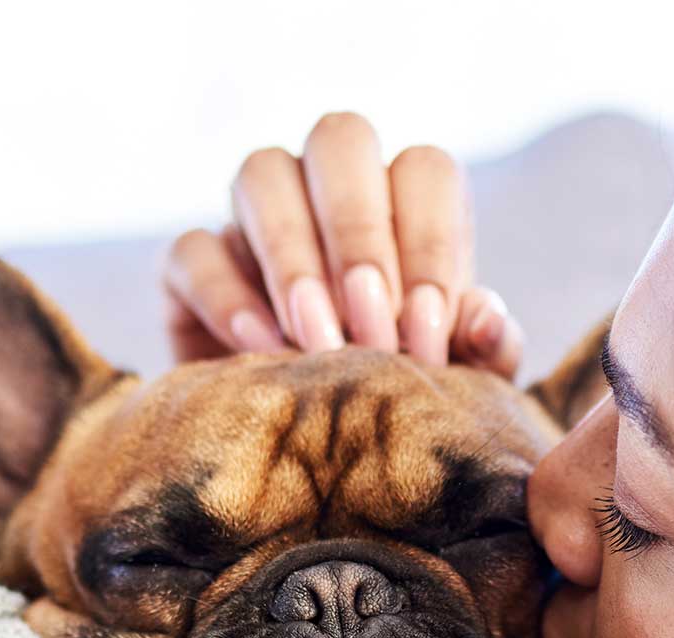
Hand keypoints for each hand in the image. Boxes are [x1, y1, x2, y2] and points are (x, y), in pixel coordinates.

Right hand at [164, 112, 522, 375]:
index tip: (426, 333)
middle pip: (340, 138)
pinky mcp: (187, 269)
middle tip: (371, 325)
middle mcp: (325, 191)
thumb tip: (486, 315)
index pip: (423, 171)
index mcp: (403, 203)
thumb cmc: (388, 406)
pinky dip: (228, 298)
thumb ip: (482, 351)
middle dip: (359, 230)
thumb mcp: (452, 388)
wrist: (296, 464)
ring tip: (317, 340)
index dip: (429, 244)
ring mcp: (250, 222)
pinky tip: (262, 350)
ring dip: (294, 256)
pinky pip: (193, 249)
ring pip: (260, 173)